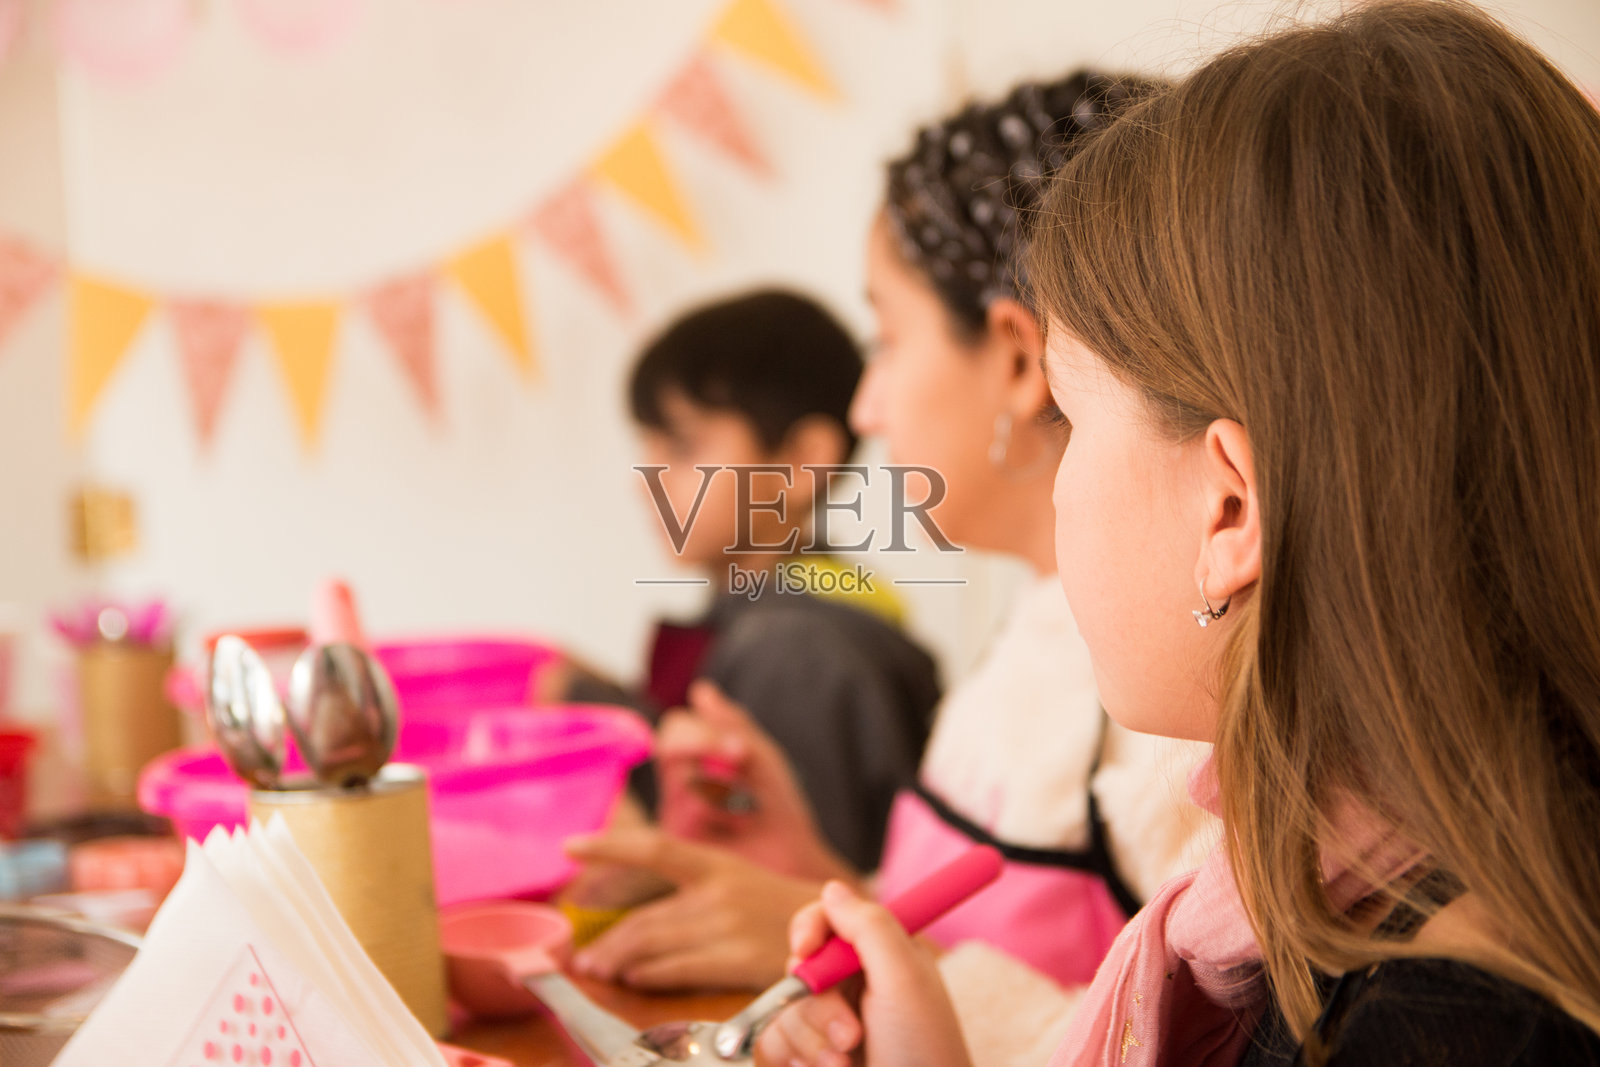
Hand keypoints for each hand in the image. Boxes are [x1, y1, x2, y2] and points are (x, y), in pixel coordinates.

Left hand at [563, 827, 829, 991]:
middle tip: (580, 956)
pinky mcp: (737, 961)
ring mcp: (728, 926)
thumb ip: (692, 893)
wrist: (840, 932)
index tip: (569, 846)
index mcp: (717, 864)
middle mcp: (719, 891)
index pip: (655, 848)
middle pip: (644, 917)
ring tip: (597, 969)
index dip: (609, 846)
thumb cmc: (778, 910)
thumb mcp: (738, 882)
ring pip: (653, 946)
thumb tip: (638, 923)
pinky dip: (649, 976)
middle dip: (606, 940)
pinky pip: (678, 971)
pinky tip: (635, 980)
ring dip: (617, 961)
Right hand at [657, 681, 853, 881]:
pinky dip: (725, 817)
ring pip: (683, 783)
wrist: (795, 865)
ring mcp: (674, 815)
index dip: (700, 730)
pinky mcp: (679, 846)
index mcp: (693, 761)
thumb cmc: (779, 811)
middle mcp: (676, 786)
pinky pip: (688, 818)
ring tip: (753, 804)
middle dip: (710, 750)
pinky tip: (746, 827)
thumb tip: (701, 689)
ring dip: (726, 787)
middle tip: (745, 760)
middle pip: (671, 750)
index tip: (742, 749)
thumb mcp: (763, 761)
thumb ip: (733, 725)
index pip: (676, 727)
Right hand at [755, 882, 971, 1066]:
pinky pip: (772, 1044)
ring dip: (811, 1041)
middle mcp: (855, 989)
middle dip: (818, 1004)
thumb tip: (831, 888)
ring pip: (783, 1009)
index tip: (806, 947)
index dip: (811, 927)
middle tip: (851, 1034)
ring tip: (847, 1065)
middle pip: (799, 965)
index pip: (830, 919)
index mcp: (883, 960)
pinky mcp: (808, 1060)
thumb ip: (869, 927)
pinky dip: (795, 1060)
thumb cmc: (923, 1058)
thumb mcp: (905, 982)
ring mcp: (830, 1029)